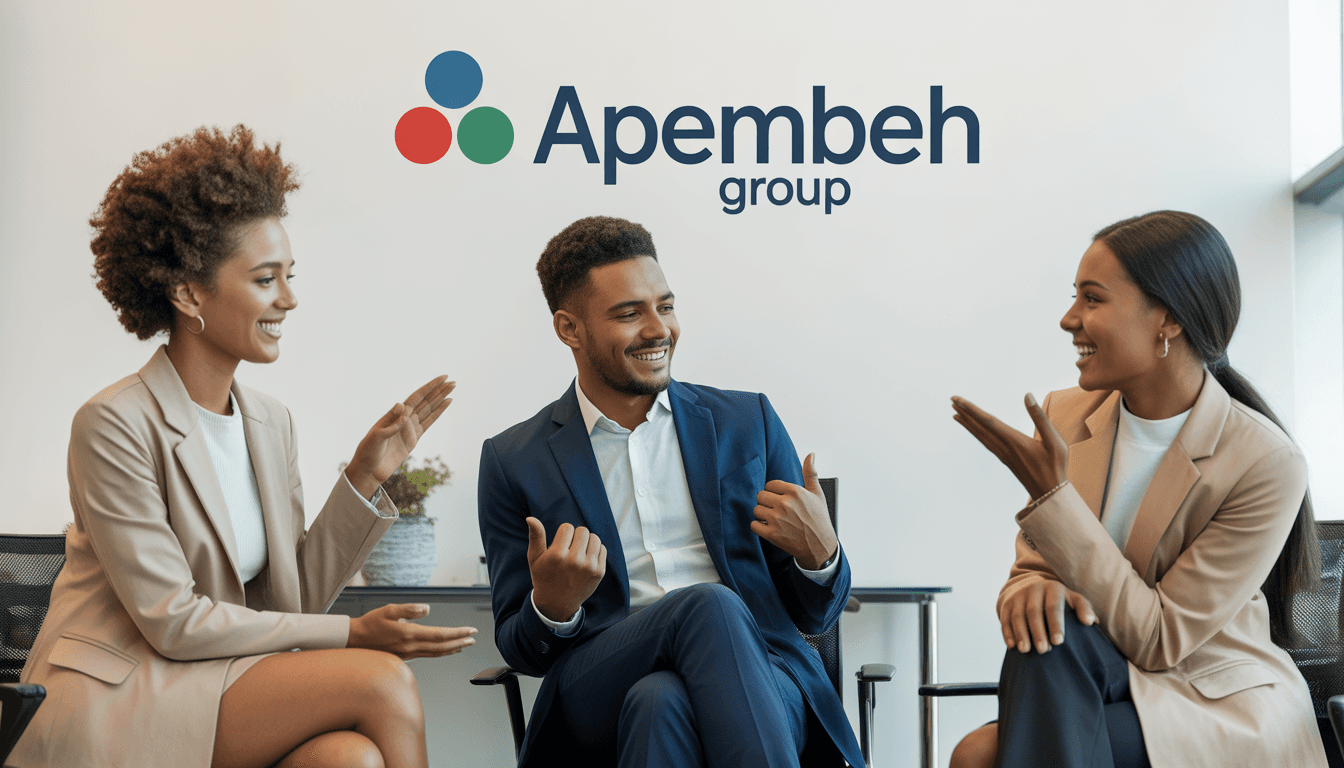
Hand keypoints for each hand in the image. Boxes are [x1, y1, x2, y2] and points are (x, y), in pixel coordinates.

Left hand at [345, 376, 455, 498]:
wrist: (369, 469)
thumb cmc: (369, 451)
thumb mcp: (377, 436)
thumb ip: (391, 422)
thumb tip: (401, 405)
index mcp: (395, 414)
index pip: (417, 397)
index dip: (430, 387)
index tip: (443, 378)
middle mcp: (404, 418)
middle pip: (425, 401)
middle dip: (439, 391)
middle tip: (453, 381)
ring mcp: (410, 428)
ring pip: (429, 409)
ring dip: (441, 399)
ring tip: (452, 388)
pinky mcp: (413, 439)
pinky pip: (429, 423)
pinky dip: (438, 413)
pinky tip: (446, 405)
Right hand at [347, 603, 477, 659]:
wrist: (354, 640)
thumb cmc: (370, 623)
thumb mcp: (388, 610)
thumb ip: (409, 609)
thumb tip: (428, 609)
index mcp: (410, 634)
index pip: (440, 635)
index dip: (458, 633)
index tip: (471, 631)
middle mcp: (411, 647)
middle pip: (442, 647)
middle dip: (460, 642)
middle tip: (473, 639)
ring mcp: (408, 654)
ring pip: (436, 653)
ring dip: (452, 649)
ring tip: (464, 645)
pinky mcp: (405, 656)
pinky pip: (428, 655)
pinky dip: (440, 653)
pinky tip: (444, 650)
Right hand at [526, 517, 605, 622]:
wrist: (556, 603)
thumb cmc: (544, 577)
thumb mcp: (535, 558)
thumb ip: (535, 536)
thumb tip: (530, 518)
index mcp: (557, 555)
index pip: (567, 527)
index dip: (563, 534)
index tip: (560, 545)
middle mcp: (574, 561)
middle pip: (582, 530)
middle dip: (576, 536)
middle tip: (569, 548)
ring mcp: (588, 567)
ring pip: (594, 538)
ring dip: (587, 542)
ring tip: (578, 552)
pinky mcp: (599, 572)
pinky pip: (602, 549)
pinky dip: (595, 551)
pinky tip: (586, 559)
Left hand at [751, 453, 837, 570]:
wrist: (820, 546)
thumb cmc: (819, 519)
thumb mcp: (817, 494)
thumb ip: (811, 473)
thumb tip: (811, 454)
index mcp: (795, 492)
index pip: (770, 484)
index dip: (774, 492)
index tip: (781, 499)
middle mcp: (785, 504)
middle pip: (760, 496)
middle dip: (766, 502)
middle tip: (776, 510)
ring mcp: (777, 519)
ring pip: (756, 509)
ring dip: (762, 515)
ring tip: (773, 519)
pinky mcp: (772, 534)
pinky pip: (754, 525)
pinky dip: (759, 527)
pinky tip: (769, 528)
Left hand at [950, 393, 1068, 498]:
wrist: (1050, 494)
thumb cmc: (1055, 466)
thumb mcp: (1054, 440)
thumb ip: (1039, 417)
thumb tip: (1027, 395)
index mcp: (1014, 440)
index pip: (988, 420)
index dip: (971, 408)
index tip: (957, 399)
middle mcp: (1004, 448)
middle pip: (980, 427)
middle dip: (965, 412)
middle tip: (952, 400)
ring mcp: (1003, 455)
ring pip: (981, 436)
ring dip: (968, 423)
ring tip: (956, 414)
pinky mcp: (1005, 460)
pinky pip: (986, 443)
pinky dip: (977, 434)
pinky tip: (975, 431)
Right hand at [999, 580, 1095, 653]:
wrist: (1030, 586)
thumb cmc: (1058, 599)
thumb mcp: (1073, 599)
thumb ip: (1084, 608)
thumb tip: (1090, 621)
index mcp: (1053, 588)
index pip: (1053, 606)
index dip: (1056, 624)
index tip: (1059, 641)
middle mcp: (1034, 589)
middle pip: (1034, 612)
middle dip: (1038, 631)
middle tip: (1044, 650)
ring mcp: (1018, 595)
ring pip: (1017, 615)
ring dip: (1021, 633)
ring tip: (1026, 650)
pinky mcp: (1005, 603)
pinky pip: (1004, 618)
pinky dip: (1007, 632)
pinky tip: (1012, 646)